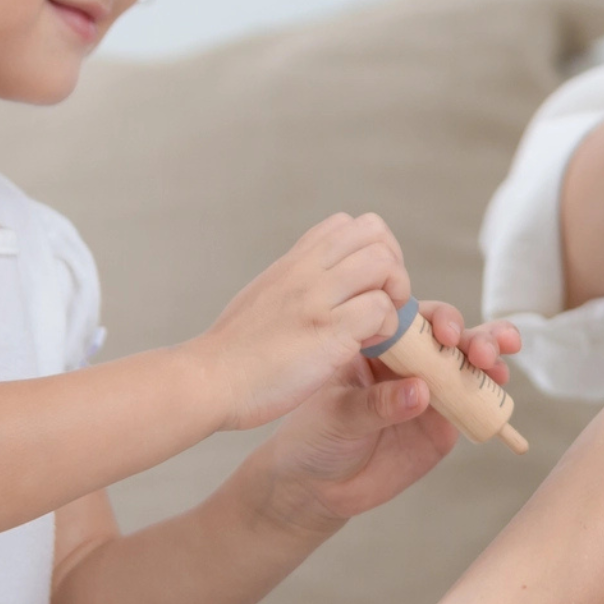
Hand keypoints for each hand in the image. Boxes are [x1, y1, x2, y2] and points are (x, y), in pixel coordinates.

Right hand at [198, 213, 410, 429]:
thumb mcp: (264, 295)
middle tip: (383, 302)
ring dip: (394, 295)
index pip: (347, 224)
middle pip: (375, 232)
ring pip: (383, 264)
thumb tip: (317, 273)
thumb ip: (294, 280)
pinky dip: (385, 329)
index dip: (369, 249)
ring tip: (379, 325)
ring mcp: (317, 298)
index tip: (365, 285)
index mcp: (293, 262)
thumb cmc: (236, 350)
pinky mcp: (328, 331)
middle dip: (392, 265)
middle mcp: (307, 271)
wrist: (209, 380)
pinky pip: (380, 310)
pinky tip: (366, 347)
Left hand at [259, 304, 523, 530]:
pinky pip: (472, 400)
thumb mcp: (335, 417)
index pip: (410, 317)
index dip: (434, 318)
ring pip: (466, 361)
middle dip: (470, 335)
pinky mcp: (443, 420)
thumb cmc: (313, 439)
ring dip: (488, 353)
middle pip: (447, 334)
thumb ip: (376, 405)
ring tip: (494, 364)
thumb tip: (421, 392)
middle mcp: (406, 358)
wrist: (318, 488)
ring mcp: (429, 387)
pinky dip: (490, 390)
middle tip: (481, 351)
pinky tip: (499, 387)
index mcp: (375, 342)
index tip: (445, 333)